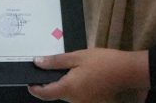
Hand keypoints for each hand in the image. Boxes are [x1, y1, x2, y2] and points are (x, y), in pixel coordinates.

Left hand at [27, 49, 148, 101]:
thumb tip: (37, 63)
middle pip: (55, 94)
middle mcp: (74, 100)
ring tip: (64, 68)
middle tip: (46, 68)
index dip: (34, 88)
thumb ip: (55, 62)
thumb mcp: (76, 57)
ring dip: (61, 84)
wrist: (126, 71)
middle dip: (49, 83)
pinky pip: (76, 96)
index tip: (29, 81)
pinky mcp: (92, 102)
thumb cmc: (101, 61)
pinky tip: (77, 75)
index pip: (44, 94)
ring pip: (66, 95)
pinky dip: (72, 87)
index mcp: (68, 89)